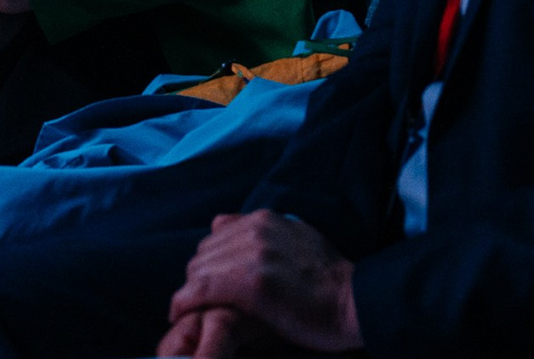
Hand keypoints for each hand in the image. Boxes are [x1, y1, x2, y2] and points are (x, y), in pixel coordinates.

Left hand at [165, 211, 359, 352]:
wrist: (352, 302)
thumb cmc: (326, 278)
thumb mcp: (295, 237)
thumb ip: (259, 230)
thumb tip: (220, 221)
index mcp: (266, 218)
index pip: (214, 238)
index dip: (210, 266)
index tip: (212, 288)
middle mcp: (257, 229)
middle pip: (201, 255)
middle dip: (197, 280)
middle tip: (203, 305)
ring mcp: (254, 255)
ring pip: (196, 273)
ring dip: (190, 295)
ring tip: (194, 314)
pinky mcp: (251, 284)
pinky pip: (198, 291)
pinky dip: (184, 304)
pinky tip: (181, 315)